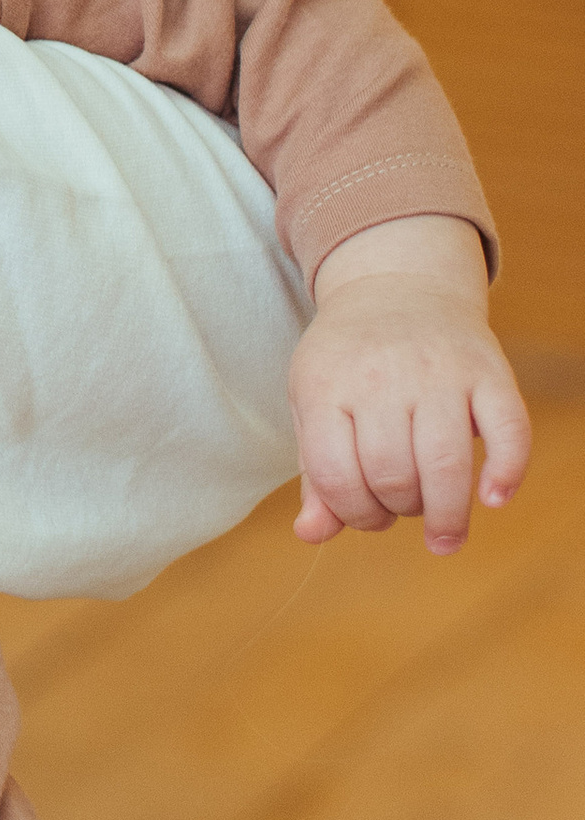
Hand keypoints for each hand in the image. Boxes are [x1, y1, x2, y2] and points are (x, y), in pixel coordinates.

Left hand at [291, 215, 529, 554]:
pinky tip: (493, 498)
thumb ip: (316, 474)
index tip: (369, 516)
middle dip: (400, 510)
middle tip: (404, 507)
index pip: (336, 476)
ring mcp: (438, 370)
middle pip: (393, 476)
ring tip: (445, 534)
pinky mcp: (488, 369)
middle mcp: (381, 375)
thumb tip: (311, 535)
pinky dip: (507, 473)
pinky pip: (509, 431)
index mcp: (325, 384)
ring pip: (445, 464)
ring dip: (447, 515)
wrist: (397, 284)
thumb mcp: (315, 404)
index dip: (354, 514)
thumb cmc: (350, 363)